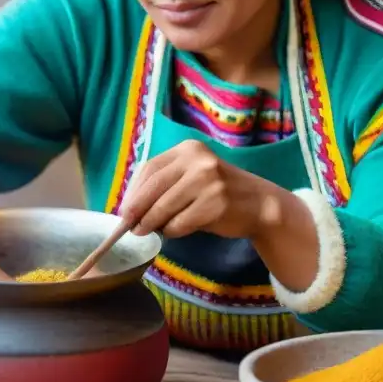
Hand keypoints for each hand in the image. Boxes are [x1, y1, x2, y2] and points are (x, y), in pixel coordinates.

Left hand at [119, 140, 285, 239]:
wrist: (259, 203)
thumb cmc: (217, 192)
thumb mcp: (192, 176)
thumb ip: (165, 184)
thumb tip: (130, 207)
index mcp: (188, 150)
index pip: (150, 168)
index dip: (133, 190)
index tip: (123, 208)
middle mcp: (198, 161)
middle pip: (154, 187)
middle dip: (136, 209)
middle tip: (127, 225)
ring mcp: (209, 181)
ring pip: (164, 206)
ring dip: (150, 223)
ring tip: (144, 231)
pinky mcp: (216, 204)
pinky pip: (180, 222)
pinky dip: (171, 230)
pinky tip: (173, 231)